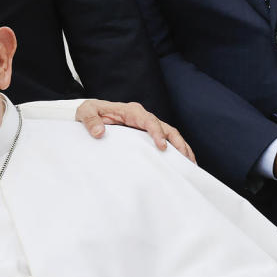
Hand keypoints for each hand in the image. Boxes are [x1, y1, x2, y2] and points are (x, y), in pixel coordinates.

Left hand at [75, 100, 194, 161]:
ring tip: (190, 164)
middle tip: (186, 159)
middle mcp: (142, 117)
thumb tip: (99, 133)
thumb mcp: (86, 112)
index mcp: (131, 111)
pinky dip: (174, 150)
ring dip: (181, 148)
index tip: (161, 147)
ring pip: (169, 134)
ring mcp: (145, 125)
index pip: (149, 120)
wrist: (88, 113)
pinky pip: (164, 140)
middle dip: (178, 143)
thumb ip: (91, 121)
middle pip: (166, 128)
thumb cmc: (88, 111)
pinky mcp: (145, 134)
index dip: (157, 133)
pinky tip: (181, 163)